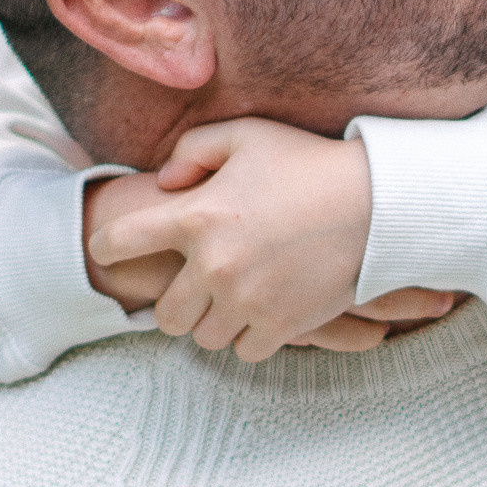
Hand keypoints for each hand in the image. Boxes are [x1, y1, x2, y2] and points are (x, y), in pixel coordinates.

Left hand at [86, 118, 448, 360]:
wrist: (379, 203)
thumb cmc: (311, 163)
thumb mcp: (248, 135)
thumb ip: (193, 150)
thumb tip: (165, 184)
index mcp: (195, 216)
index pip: (116, 243)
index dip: (106, 247)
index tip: (114, 250)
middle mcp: (213, 265)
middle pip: (164, 314)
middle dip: (174, 304)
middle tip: (196, 290)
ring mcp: (247, 300)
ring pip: (205, 337)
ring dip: (216, 322)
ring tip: (237, 301)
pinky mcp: (281, 323)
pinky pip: (246, 350)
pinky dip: (253, 336)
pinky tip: (266, 314)